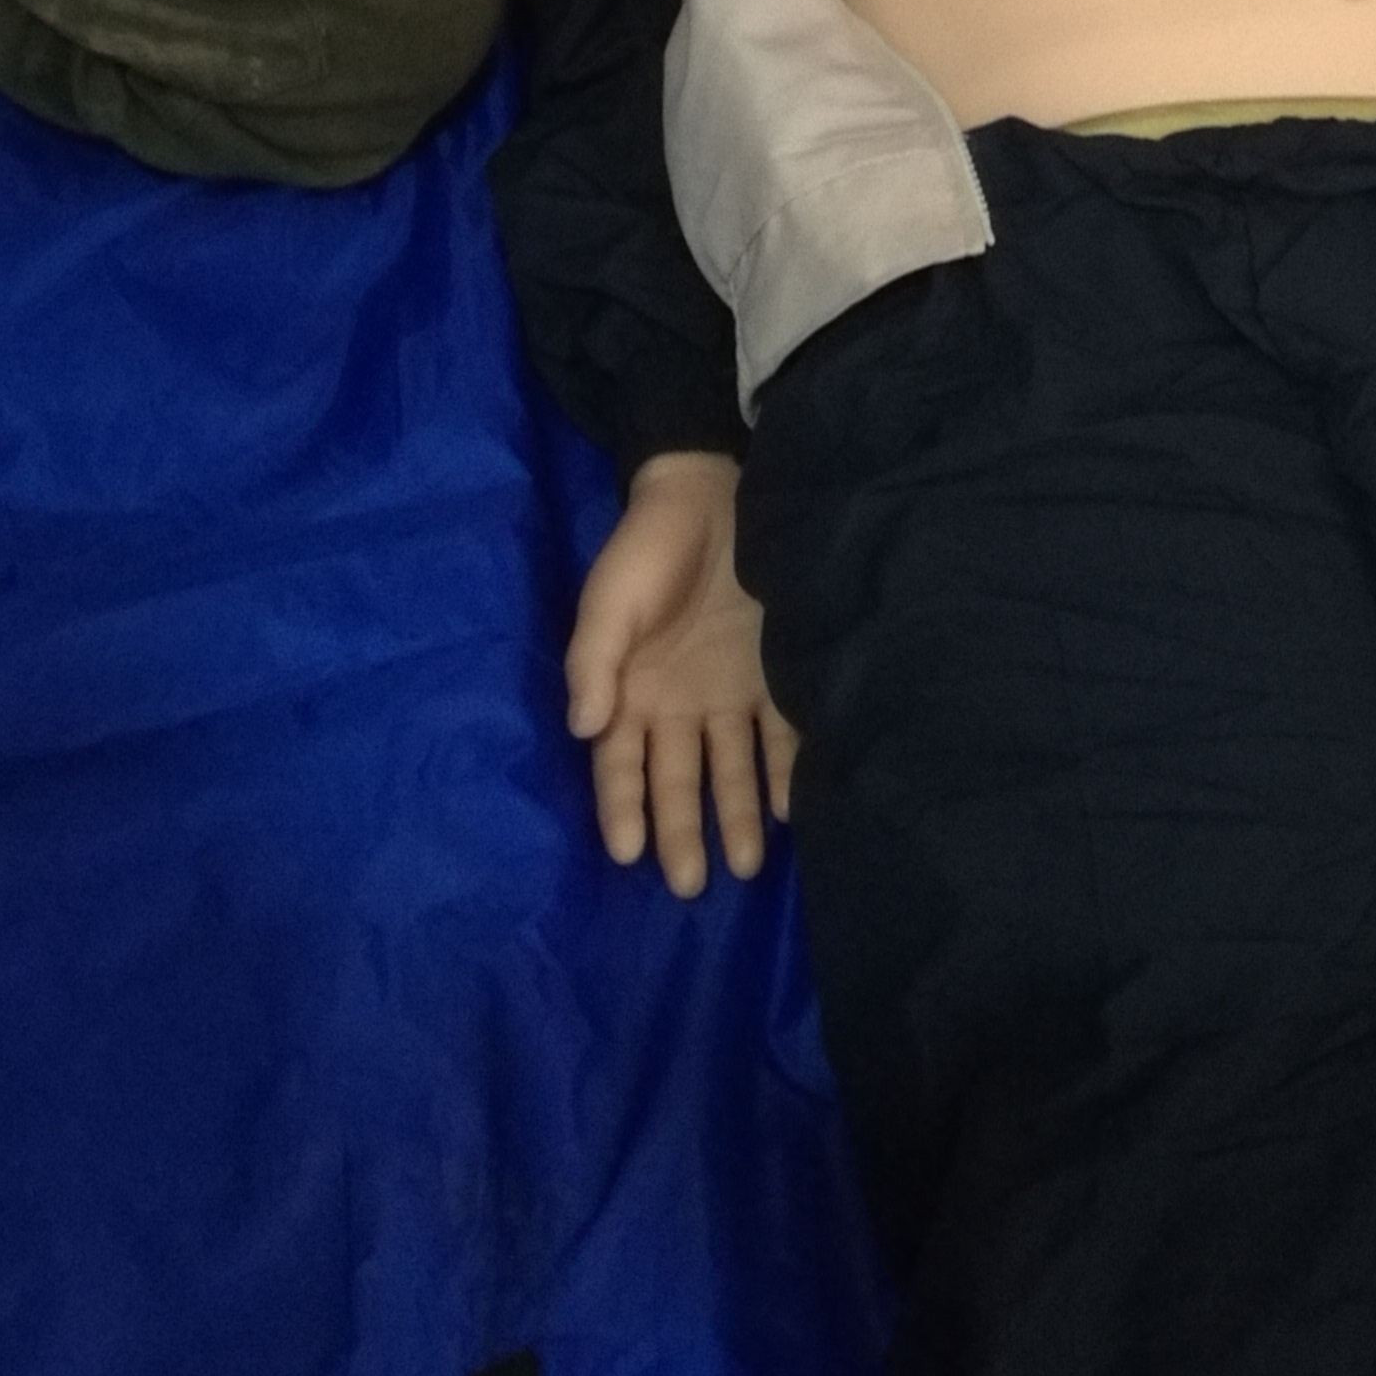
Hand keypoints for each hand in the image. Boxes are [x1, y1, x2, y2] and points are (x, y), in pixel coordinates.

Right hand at [566, 452, 798, 898]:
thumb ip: (593, 661)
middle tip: (692, 884)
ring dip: (736, 815)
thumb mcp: (608, 599)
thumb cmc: (646, 548)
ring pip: (730, 769)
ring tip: (745, 864)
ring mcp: (727, 694)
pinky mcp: (774, 676)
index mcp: (628, 692)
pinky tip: (791, 809)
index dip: (621, 809)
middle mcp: (678, 706)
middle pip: (677, 780)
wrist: (711, 491)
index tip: (627, 855)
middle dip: (681, 832)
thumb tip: (583, 727)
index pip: (620, 766)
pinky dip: (785, 772)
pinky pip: (780, 734)